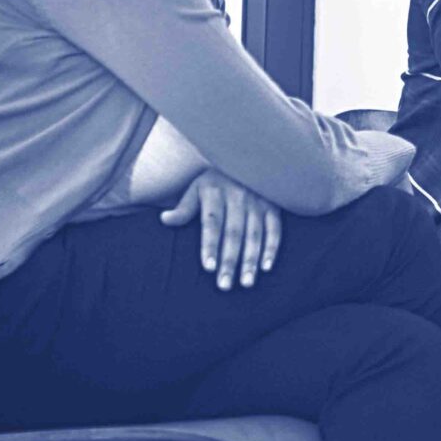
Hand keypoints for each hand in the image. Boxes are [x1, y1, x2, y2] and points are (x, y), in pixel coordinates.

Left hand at [161, 171, 282, 291]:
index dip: (210, 245)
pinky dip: (272, 248)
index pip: (212, 223)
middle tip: (225, 285)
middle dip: (230, 261)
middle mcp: (238, 196)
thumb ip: (184, 206)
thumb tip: (165, 220)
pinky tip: (266, 267)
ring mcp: (258, 201)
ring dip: (251, 260)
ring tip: (246, 282)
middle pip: (234, 233)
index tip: (208, 268)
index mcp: (215, 192)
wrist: (248, 155)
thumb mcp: (196, 187)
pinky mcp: (274, 205)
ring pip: (255, 235)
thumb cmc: (216, 178)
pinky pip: (275, 229)